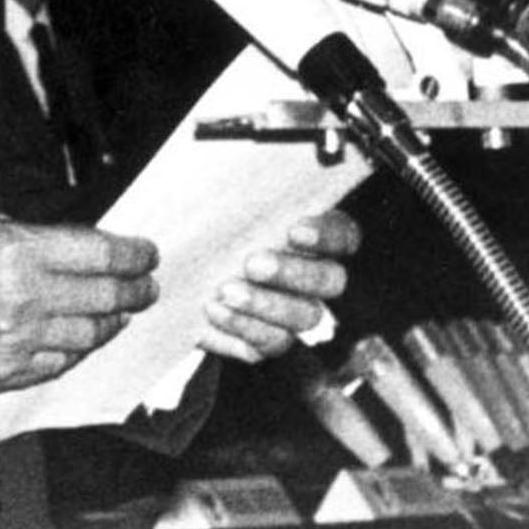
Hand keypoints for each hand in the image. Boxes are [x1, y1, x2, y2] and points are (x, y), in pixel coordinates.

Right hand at [0, 213, 158, 392]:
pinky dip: (76, 351)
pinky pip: (57, 365)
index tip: (146, 254)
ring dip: (111, 323)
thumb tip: (73, 248)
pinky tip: (80, 339)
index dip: (134, 255)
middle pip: (105, 297)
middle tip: (146, 287)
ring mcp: (16, 342)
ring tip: (119, 314)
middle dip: (135, 290)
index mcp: (18, 251)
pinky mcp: (3, 373)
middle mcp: (24, 298)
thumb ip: (29, 237)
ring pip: (88, 336)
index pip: (101, 255)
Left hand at [199, 210, 360, 364]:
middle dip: (292, 273)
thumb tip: (238, 186)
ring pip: (304, 315)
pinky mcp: (271, 340)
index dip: (326, 236)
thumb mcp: (227, 208)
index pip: (342, 236)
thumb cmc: (214, 231)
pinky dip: (242, 326)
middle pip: (330, 280)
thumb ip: (244, 201)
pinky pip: (270, 341)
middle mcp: (316, 277)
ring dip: (265, 304)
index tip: (294, 231)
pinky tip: (215, 310)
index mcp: (316, 236)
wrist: (186, 273)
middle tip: (252, 264)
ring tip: (226, 290)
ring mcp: (297, 313)